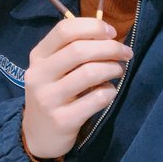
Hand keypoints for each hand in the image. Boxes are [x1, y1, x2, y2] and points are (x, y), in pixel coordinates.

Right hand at [22, 17, 132, 158]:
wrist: (37, 134)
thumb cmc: (53, 92)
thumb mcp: (53, 68)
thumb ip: (72, 49)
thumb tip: (107, 34)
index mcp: (38, 56)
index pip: (64, 30)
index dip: (92, 27)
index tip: (111, 32)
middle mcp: (39, 74)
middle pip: (79, 50)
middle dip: (109, 47)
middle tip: (125, 52)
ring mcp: (48, 98)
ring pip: (89, 73)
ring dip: (112, 68)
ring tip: (118, 70)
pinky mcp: (62, 120)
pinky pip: (96, 99)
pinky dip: (110, 92)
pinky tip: (110, 92)